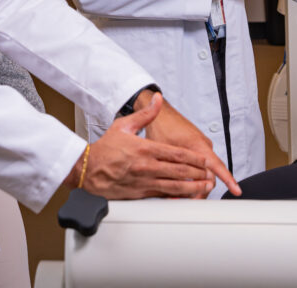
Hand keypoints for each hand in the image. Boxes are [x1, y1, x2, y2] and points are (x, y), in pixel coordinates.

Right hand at [68, 93, 228, 198]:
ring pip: (173, 187)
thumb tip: (158, 99)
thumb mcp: (124, 125)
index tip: (205, 160)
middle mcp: (147, 167)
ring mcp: (144, 182)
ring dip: (191, 188)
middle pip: (179, 171)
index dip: (194, 158)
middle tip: (210, 175)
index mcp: (146, 149)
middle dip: (197, 173)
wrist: (86, 169)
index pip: (176, 154)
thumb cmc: (104, 149)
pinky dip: (175, 198)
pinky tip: (185, 198)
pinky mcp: (139, 194)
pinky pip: (161, 196)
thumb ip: (145, 114)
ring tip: (204, 188)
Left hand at [139, 90, 240, 195]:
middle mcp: (203, 146)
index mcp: (199, 146)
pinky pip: (200, 164)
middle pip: (210, 174)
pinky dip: (193, 175)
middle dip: (202, 190)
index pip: (218, 166)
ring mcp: (201, 146)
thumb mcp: (165, 151)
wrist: (160, 113)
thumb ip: (176, 169)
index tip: (237, 191)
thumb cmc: (162, 127)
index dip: (229, 179)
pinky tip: (182, 182)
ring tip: (181, 193)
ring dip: (196, 183)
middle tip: (190, 201)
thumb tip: (179, 188)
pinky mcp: (196, 148)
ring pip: (204, 170)